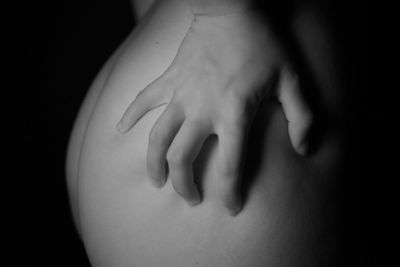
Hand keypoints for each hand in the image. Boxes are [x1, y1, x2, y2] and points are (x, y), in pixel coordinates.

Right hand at [117, 12, 311, 214]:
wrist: (230, 9)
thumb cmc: (262, 43)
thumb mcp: (291, 79)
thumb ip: (302, 116)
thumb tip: (305, 149)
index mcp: (233, 113)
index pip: (229, 166)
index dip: (230, 193)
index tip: (231, 208)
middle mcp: (202, 110)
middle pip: (183, 159)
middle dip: (185, 185)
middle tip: (191, 198)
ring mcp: (180, 95)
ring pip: (158, 138)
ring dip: (154, 164)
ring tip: (156, 181)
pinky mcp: (168, 79)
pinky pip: (142, 99)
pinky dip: (128, 114)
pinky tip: (119, 130)